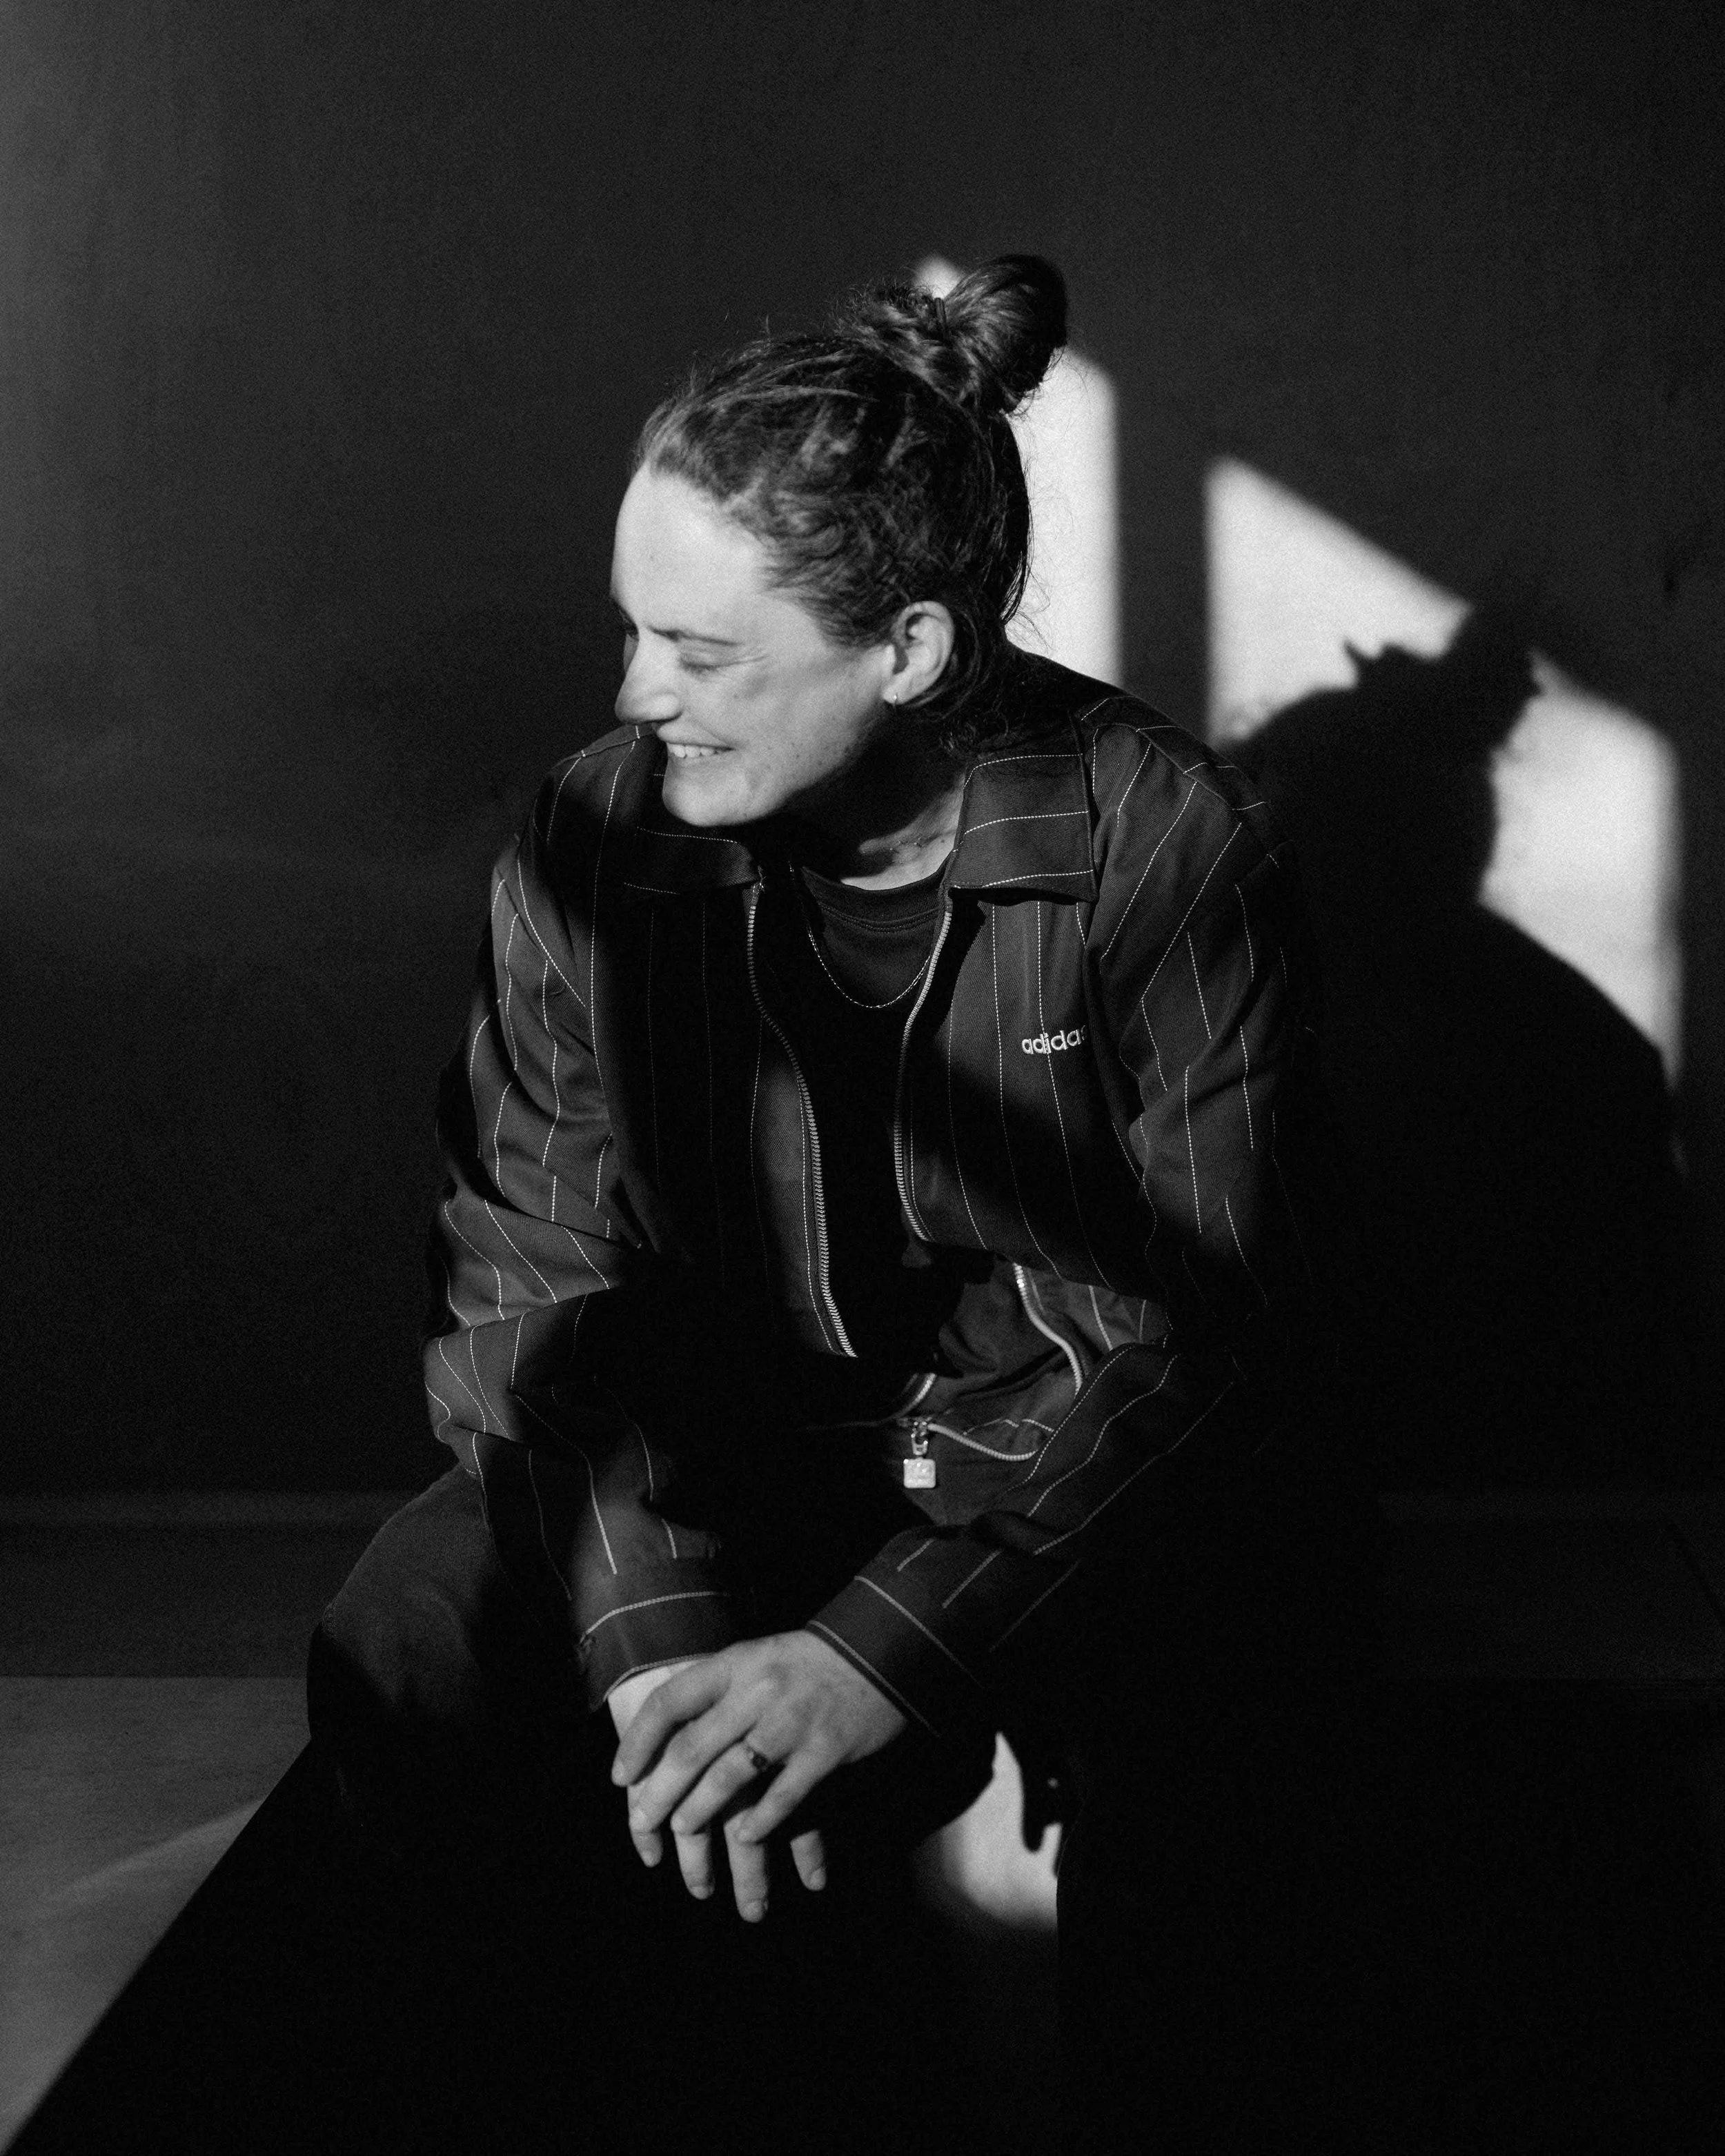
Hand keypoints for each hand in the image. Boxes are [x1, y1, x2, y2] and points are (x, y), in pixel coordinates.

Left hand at [610, 1630, 906, 1920]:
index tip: (620, 1776)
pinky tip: (745, 1837)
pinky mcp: (825, 1751)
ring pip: (730, 1777)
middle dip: (660, 1792)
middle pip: (692, 1749)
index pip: (669, 1702)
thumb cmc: (808, 1661)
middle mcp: (757, 1691)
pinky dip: (760, 1822)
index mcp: (735, 1663)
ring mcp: (792, 1722)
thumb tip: (668, 1734)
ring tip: (683, 1832)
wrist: (880, 1650)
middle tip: (642, 1822)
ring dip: (701, 1812)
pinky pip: (783, 1797)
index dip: (638, 1741)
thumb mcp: (757, 1658)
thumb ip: (719, 1691)